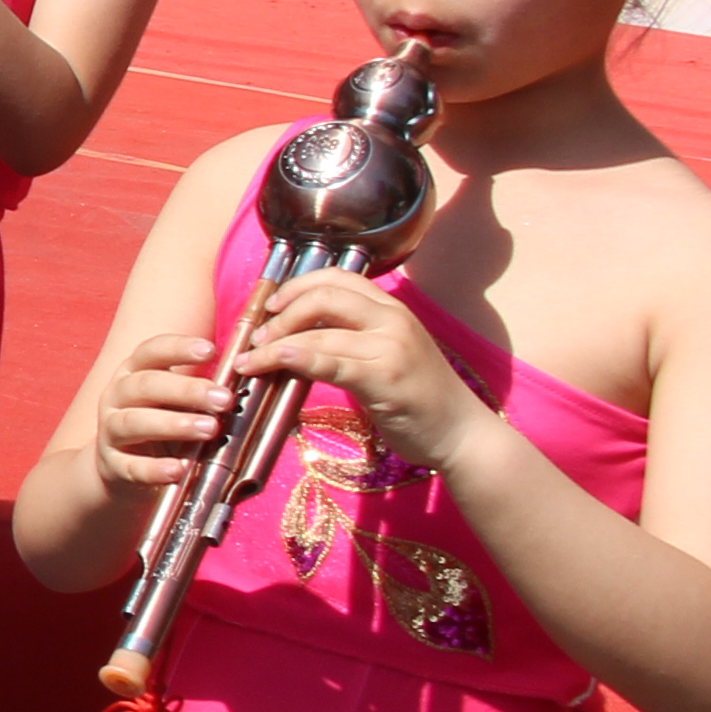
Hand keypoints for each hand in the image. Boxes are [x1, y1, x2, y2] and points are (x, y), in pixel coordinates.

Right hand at [90, 327, 231, 494]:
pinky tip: (178, 470)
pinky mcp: (113, 465)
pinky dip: (154, 468)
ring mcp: (110, 431)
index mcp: (134, 373)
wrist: (124, 465)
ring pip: (134, 422)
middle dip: (186, 390)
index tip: (210, 351)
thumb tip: (249, 375)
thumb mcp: (176, 400)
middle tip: (223, 399)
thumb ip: (202, 388)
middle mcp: (117, 397)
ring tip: (209, 429)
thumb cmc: (162, 422)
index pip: (151, 352)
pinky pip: (131, 466)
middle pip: (146, 385)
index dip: (178, 349)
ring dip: (173, 425)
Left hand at [224, 271, 489, 470]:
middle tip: (257, 337)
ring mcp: (391, 346)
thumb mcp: (385, 355)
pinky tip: (274, 362)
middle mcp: (393, 319)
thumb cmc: (417, 397)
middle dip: (281, 314)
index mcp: (392, 308)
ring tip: (249, 361)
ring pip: (319, 333)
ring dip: (274, 345)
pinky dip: (296, 359)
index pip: (336, 278)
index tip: (271, 307)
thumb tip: (296, 335)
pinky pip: (329, 362)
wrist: (461, 434)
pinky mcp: (384, 377)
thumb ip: (350, 338)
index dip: (296, 286)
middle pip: (323, 297)